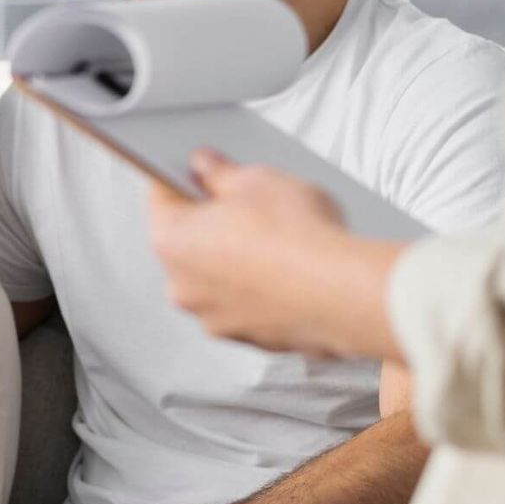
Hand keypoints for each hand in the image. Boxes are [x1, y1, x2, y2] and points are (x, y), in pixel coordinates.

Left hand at [149, 150, 357, 353]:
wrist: (343, 292)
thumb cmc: (296, 236)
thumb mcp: (255, 178)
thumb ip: (220, 171)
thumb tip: (205, 166)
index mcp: (170, 243)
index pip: (160, 198)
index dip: (181, 177)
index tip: (198, 169)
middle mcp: (182, 287)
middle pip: (189, 241)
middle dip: (214, 220)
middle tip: (249, 202)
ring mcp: (215, 317)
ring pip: (218, 276)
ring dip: (238, 257)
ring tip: (279, 237)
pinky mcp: (250, 337)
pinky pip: (248, 302)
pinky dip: (263, 287)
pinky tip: (292, 268)